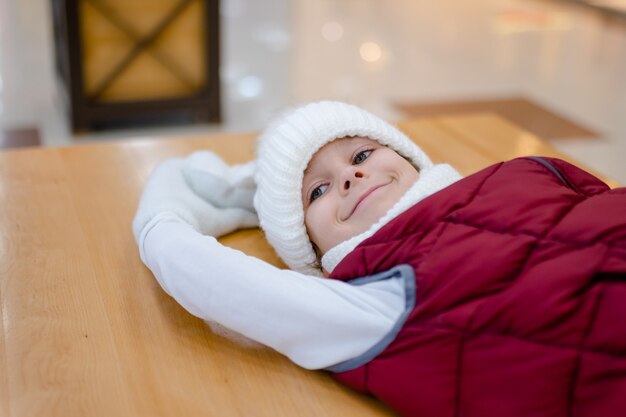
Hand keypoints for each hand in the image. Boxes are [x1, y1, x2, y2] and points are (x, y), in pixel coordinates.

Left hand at [132, 158, 258, 242]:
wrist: (163, 241)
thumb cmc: (192, 219)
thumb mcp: (219, 218)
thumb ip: (240, 217)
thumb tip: (260, 220)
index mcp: (172, 167)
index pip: (197, 167)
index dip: (213, 177)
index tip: (226, 188)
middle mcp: (157, 176)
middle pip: (186, 181)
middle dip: (200, 190)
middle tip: (217, 202)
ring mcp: (148, 194)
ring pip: (174, 194)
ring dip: (187, 201)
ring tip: (204, 213)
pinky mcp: (142, 213)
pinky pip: (164, 207)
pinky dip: (175, 212)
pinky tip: (185, 220)